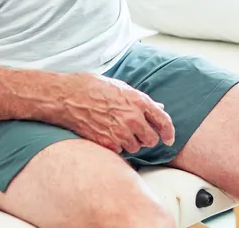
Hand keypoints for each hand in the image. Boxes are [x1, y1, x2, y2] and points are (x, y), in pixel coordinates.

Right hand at [58, 73, 174, 153]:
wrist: (70, 97)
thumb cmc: (95, 87)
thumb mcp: (123, 88)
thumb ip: (142, 101)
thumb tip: (159, 108)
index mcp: (139, 101)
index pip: (163, 121)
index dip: (169, 132)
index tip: (169, 138)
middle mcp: (132, 118)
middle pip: (151, 139)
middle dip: (147, 138)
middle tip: (138, 133)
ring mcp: (120, 132)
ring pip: (135, 147)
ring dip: (131, 142)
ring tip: (118, 129)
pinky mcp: (107, 143)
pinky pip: (120, 151)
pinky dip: (117, 146)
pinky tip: (108, 134)